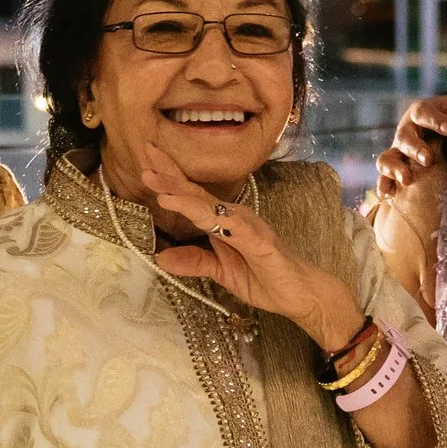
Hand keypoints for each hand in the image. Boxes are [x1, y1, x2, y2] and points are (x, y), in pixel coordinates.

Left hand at [138, 144, 359, 351]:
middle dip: (170, 175)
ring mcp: (248, 226)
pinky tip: (199, 213)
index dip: (170, 178)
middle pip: (197, 193)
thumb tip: (160, 258)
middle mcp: (234, 217)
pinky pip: (236, 228)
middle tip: (146, 154)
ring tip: (159, 188)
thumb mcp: (221, 273)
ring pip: (212, 208)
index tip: (146, 161)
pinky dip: (217, 219)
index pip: (192, 197)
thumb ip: (195, 262)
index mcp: (224, 221)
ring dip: (185, 197)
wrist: (300, 294)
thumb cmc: (265, 278)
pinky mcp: (260, 242)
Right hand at [375, 89, 446, 199]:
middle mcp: (408, 131)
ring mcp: (399, 152)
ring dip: (394, 168)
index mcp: (423, 113)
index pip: (423, 111)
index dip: (434, 119)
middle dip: (414, 148)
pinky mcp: (395, 172)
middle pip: (404, 136)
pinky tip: (389, 196)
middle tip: (427, 160)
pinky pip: (384, 178)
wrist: (445, 137)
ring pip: (388, 157)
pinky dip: (384, 186)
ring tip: (406, 180)